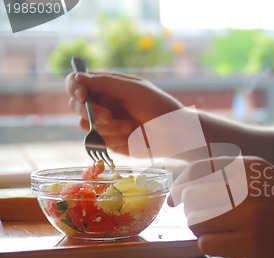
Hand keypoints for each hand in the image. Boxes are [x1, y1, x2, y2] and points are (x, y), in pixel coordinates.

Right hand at [65, 72, 183, 154]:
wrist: (176, 134)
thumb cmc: (159, 106)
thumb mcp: (133, 90)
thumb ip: (105, 83)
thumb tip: (76, 77)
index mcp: (107, 86)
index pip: (77, 83)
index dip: (74, 87)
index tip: (82, 94)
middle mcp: (103, 104)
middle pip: (77, 106)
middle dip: (91, 112)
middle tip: (109, 116)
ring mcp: (105, 124)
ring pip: (86, 125)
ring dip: (107, 127)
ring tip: (129, 127)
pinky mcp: (110, 142)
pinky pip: (98, 141)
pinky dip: (113, 139)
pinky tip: (130, 137)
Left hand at [168, 156, 273, 257]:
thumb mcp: (266, 178)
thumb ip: (232, 175)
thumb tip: (187, 184)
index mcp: (250, 167)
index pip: (197, 170)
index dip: (180, 186)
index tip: (177, 199)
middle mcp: (247, 187)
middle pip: (191, 196)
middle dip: (190, 210)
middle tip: (201, 218)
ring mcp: (248, 216)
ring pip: (195, 220)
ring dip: (199, 229)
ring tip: (215, 231)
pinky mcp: (249, 244)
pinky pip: (206, 243)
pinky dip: (210, 245)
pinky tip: (225, 244)